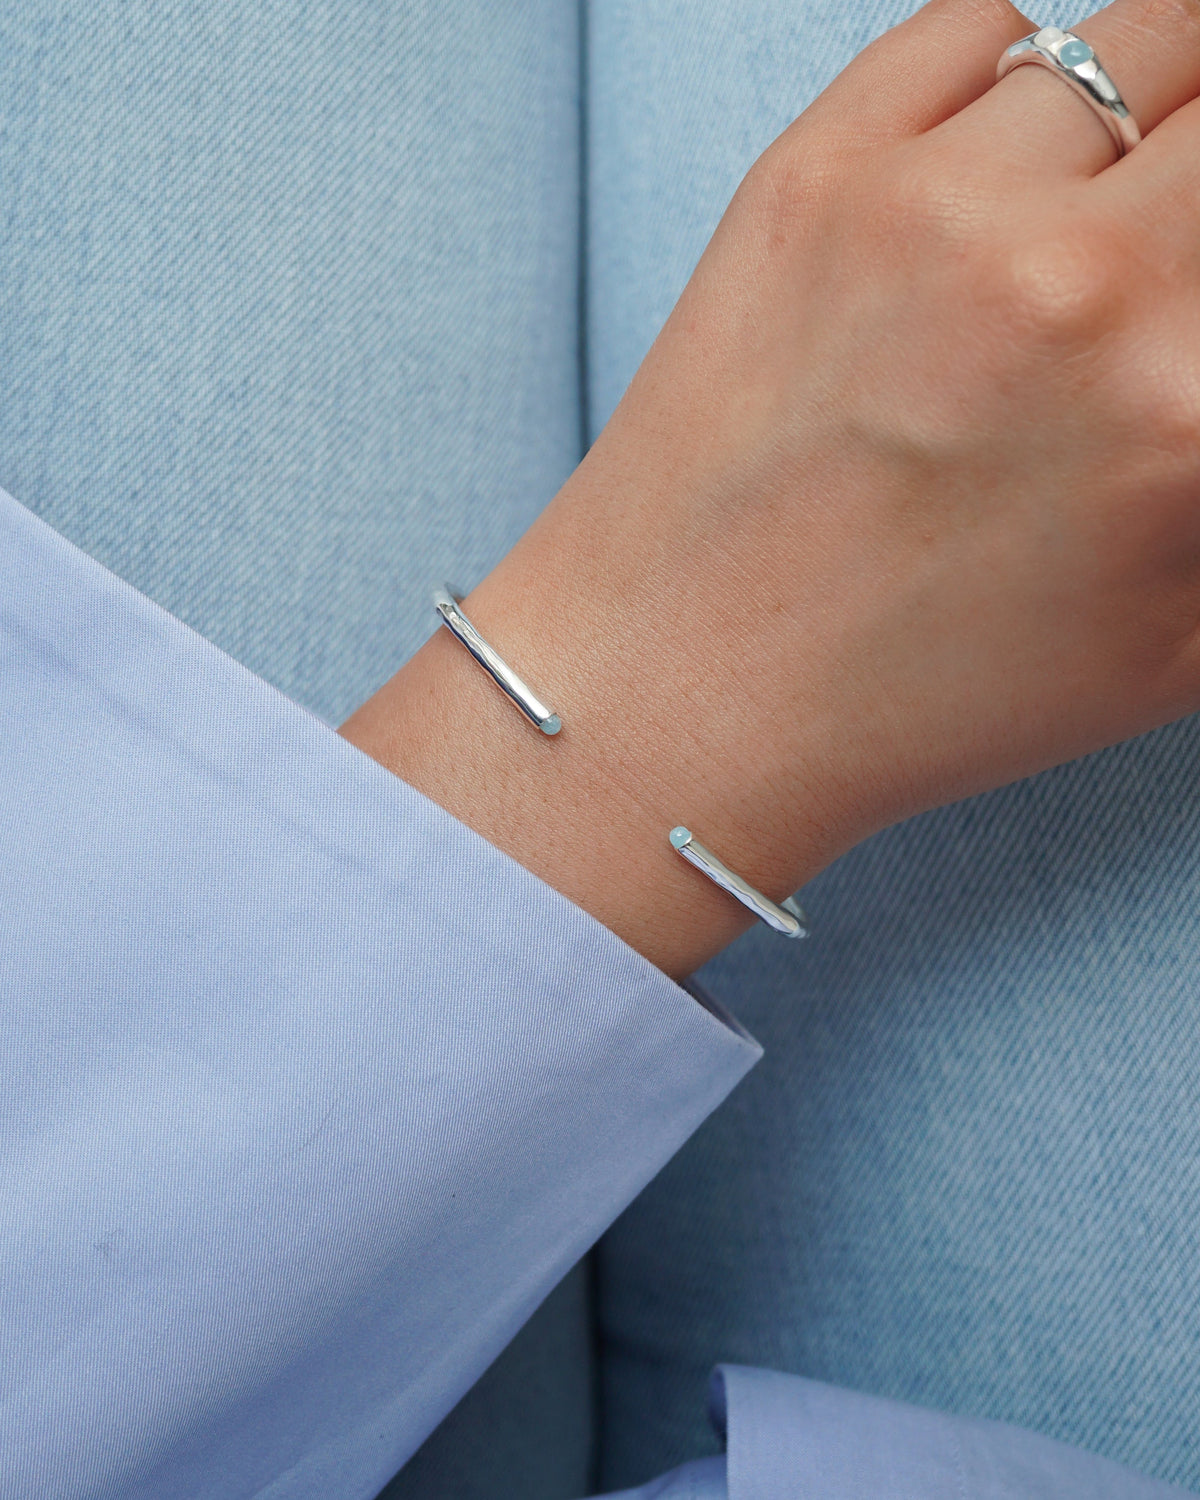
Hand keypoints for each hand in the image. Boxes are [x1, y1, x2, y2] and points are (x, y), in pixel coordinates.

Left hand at [343, 0, 1199, 978]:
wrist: (682, 686)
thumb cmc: (917, 694)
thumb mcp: (1170, 641)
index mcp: (1190, 407)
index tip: (1187, 300)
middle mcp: (1076, 283)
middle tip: (1161, 245)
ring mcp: (932, 211)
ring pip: (1137, 44)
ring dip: (1142, 122)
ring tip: (1085, 215)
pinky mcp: (812, 174)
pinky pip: (978, 29)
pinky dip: (1009, 82)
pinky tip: (988, 175)